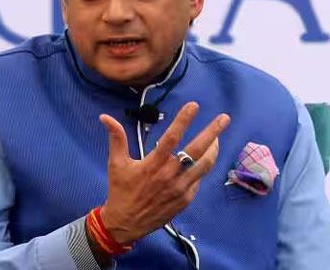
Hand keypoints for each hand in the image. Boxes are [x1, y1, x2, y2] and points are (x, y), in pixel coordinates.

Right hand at [98, 102, 230, 244]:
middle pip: (197, 150)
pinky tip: (203, 160)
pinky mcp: (186, 199)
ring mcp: (181, 188)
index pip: (172, 137)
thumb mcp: (116, 163)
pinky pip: (198, 179)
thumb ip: (116, 138)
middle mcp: (170, 175)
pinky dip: (202, 168)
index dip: (184, 120)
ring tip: (218, 138)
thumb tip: (105, 117)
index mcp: (154, 164)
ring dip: (213, 150)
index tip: (194, 105)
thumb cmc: (120, 190)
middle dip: (213, 132)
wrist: (126, 223)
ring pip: (204, 165)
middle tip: (225, 118)